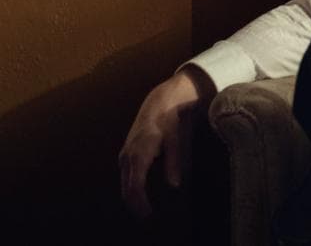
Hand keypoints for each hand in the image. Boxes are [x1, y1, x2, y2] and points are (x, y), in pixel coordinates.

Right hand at [118, 66, 213, 217]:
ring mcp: (125, 154)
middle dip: (135, 204)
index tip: (147, 215)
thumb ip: (174, 163)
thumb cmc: (171, 121)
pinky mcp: (127, 153)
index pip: (135, 186)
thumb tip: (174, 185)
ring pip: (125, 182)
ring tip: (145, 210)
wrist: (161, 102)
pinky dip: (132, 187)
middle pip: (126, 188)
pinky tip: (142, 194)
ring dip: (133, 197)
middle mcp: (128, 156)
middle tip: (147, 217)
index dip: (140, 203)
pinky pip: (127, 175)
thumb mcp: (176, 140)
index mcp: (139, 154)